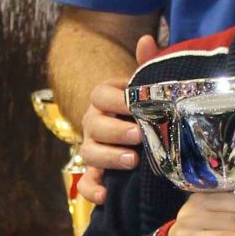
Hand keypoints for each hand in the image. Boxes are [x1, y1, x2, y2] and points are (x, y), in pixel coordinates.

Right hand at [76, 34, 160, 206]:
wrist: (143, 131)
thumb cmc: (146, 107)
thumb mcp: (148, 87)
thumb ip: (147, 65)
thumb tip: (146, 39)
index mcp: (105, 100)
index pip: (100, 94)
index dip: (116, 99)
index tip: (136, 105)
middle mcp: (94, 123)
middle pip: (94, 125)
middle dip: (116, 131)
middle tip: (139, 135)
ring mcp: (93, 148)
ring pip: (89, 153)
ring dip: (109, 157)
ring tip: (133, 160)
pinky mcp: (96, 173)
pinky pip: (86, 184)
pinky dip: (92, 191)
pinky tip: (106, 196)